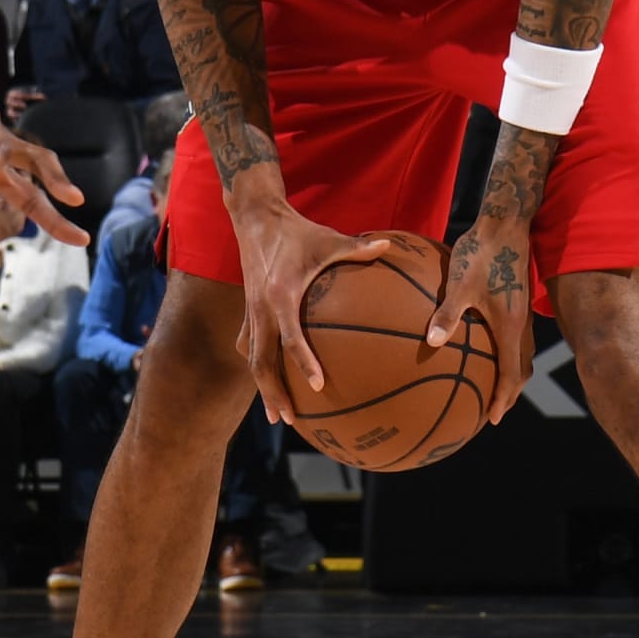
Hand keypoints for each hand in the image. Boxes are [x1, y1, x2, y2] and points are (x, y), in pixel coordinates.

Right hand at [231, 197, 389, 428]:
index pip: (290, 338)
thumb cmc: (297, 230)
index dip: (303, 363)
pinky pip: (251, 344)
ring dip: (263, 387)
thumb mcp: (328, 239)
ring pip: (252, 358)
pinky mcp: (248, 310)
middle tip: (291, 420)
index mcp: (281, 295)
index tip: (318, 387)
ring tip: (279, 415)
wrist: (255, 216)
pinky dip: (260, 365)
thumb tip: (390, 247)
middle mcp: (261, 308)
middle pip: (260, 361)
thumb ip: (358, 248)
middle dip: (273, 393)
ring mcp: (251, 311)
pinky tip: (270, 383)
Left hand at [427, 221, 532, 424]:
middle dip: (510, 392)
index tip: (493, 419)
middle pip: (521, 369)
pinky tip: (488, 348)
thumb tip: (429, 342)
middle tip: (493, 410)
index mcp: (510, 326)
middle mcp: (521, 323)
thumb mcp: (460, 284)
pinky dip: (508, 354)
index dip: (504, 399)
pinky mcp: (518, 301)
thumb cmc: (481, 252)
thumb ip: (447, 314)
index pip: (511, 373)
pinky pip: (517, 338)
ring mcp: (522, 312)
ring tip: (494, 387)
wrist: (506, 223)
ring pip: (522, 353)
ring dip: (511, 374)